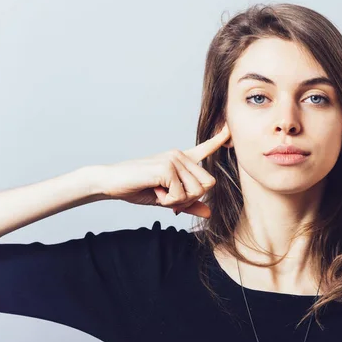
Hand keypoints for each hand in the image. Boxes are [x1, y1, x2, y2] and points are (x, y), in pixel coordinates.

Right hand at [96, 124, 230, 217]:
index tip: (230, 128)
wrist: (112, 183)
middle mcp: (180, 155)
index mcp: (181, 160)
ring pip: (196, 192)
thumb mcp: (167, 199)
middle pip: (207, 185)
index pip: (205, 148)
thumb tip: (209, 213)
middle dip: (191, 198)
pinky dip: (167, 201)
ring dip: (177, 201)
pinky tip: (153, 190)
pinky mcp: (167, 167)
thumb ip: (189, 204)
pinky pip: (180, 195)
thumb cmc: (138, 188)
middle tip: (168, 195)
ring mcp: (174, 159)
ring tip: (158, 191)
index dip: (219, 139)